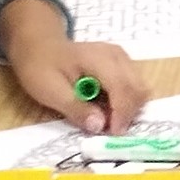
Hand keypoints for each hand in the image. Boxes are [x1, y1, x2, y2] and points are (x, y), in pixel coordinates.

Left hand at [9, 33, 151, 133]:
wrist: (39, 46)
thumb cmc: (42, 67)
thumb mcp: (50, 91)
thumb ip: (76, 109)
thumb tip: (99, 126)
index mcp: (97, 59)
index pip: (121, 86)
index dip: (121, 113)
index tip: (112, 133)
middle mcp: (116, 55)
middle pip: (137, 88)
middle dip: (127, 113)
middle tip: (109, 130)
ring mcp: (121, 57)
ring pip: (140, 88)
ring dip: (129, 108)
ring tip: (107, 119)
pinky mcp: (122, 63)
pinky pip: (134, 85)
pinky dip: (127, 101)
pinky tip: (108, 107)